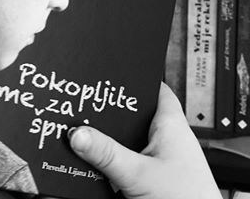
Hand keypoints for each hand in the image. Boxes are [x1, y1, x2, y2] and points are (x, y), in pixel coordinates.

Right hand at [68, 82, 221, 198]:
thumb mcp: (139, 174)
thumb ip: (107, 154)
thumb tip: (78, 133)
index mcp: (171, 124)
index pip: (155, 88)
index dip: (136, 77)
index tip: (113, 72)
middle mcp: (167, 138)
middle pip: (137, 113)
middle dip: (114, 111)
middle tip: (90, 103)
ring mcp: (162, 159)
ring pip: (131, 138)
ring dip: (113, 138)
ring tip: (89, 132)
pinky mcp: (155, 177)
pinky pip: (130, 158)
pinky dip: (115, 158)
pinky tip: (100, 162)